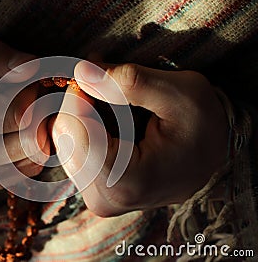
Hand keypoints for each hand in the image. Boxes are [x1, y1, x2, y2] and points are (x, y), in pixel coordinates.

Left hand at [51, 62, 227, 216]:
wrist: (208, 157)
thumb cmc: (202, 126)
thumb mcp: (182, 94)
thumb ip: (132, 82)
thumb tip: (82, 72)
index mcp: (129, 183)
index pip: (74, 130)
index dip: (81, 93)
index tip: (97, 70)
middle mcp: (105, 199)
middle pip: (64, 135)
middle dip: (80, 100)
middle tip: (106, 79)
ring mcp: (97, 198)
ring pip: (63, 140)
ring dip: (82, 111)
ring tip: (114, 100)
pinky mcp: (92, 190)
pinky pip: (70, 148)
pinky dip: (83, 124)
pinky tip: (109, 118)